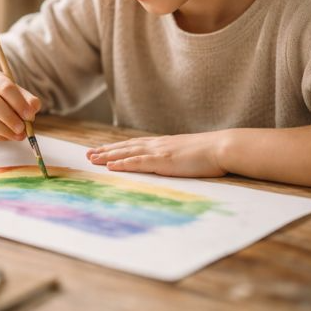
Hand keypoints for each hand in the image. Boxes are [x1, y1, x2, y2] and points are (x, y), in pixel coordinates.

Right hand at [0, 68, 40, 140]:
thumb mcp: (16, 93)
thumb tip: (34, 108)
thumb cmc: (3, 96)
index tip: (30, 115)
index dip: (19, 102)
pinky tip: (7, 137)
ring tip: (18, 135)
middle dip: (9, 117)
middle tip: (22, 129)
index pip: (5, 87)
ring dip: (4, 129)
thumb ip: (27, 99)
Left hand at [86, 132, 228, 177]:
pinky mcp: (163, 161)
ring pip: (127, 153)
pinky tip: (111, 166)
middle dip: (106, 151)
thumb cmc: (210, 153)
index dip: (117, 148)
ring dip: (108, 156)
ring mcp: (159, 152)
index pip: (134, 145)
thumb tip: (172, 163)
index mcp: (163, 144)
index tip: (102, 150)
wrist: (222, 147)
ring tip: (92, 159)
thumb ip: (177, 157)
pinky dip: (123, 163)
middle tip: (88, 155)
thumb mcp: (188, 154)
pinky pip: (138, 162)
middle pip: (125, 147)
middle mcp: (157, 145)